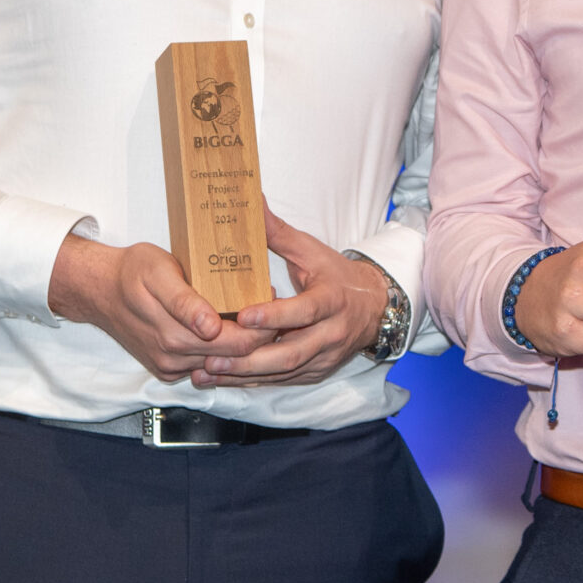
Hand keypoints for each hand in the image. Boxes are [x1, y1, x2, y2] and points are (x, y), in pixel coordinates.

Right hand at [46, 234, 276, 381]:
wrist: (101, 291)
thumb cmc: (132, 272)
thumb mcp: (159, 272)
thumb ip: (184, 301)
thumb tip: (210, 328)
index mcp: (175, 334)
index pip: (238, 342)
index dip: (261, 323)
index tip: (270, 295)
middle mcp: (172, 356)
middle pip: (234, 356)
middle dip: (258, 334)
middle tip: (269, 304)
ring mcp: (169, 366)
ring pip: (221, 364)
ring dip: (241, 344)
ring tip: (251, 313)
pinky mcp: (166, 370)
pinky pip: (203, 367)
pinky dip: (220, 352)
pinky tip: (227, 328)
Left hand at [187, 211, 388, 386]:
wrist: (374, 307)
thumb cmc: (337, 276)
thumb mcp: (312, 251)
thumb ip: (278, 232)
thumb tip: (253, 201)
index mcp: (332, 300)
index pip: (304, 311)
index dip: (275, 316)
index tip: (243, 316)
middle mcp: (331, 334)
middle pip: (291, 353)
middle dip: (250, 359)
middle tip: (212, 356)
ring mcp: (324, 357)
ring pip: (283, 372)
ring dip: (244, 375)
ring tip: (207, 371)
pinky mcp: (315, 373)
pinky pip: (282, 381)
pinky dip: (252, 382)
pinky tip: (223, 379)